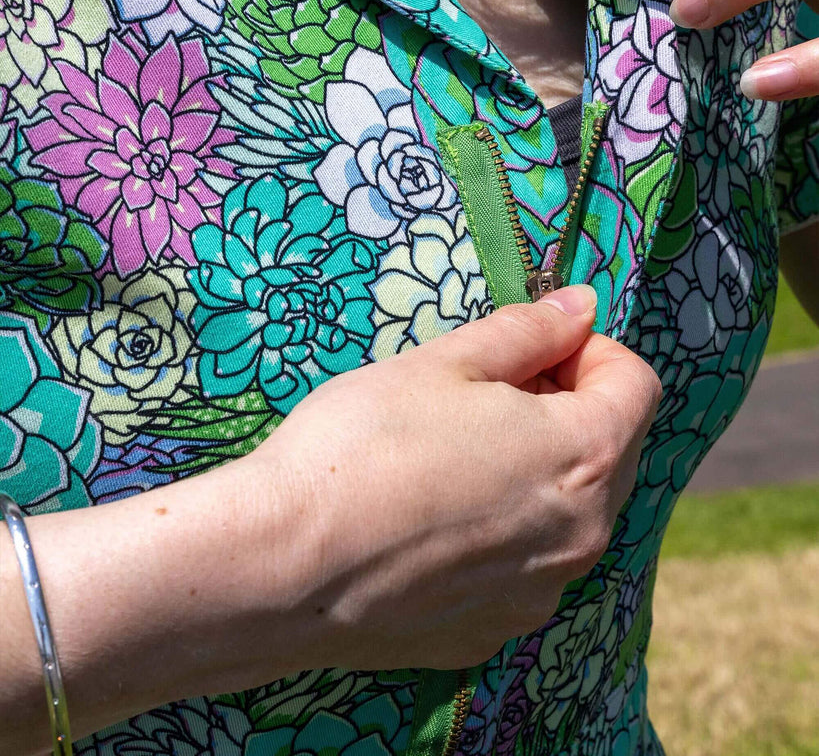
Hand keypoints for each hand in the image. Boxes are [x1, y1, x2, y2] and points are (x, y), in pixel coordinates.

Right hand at [0, 286, 659, 753]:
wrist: (283, 568)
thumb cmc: (364, 444)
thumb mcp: (445, 364)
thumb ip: (528, 331)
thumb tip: (583, 307)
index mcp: (585, 457)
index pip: (636, 385)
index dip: (589, 351)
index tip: (530, 351)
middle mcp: (586, 535)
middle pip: (611, 449)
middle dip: (566, 408)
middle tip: (484, 395)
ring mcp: (543, 593)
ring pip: (571, 510)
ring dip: (537, 471)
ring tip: (454, 457)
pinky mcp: (496, 631)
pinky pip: (527, 566)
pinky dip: (505, 533)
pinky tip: (434, 521)